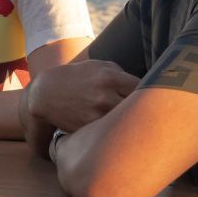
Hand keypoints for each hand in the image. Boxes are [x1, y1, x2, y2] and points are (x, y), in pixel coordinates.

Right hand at [24, 60, 139, 133]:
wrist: (45, 94)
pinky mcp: (89, 128)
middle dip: (143, 109)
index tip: (152, 97)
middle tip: (150, 113)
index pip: (143, 87)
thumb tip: (144, 84)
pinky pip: (110, 130)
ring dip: (131, 122)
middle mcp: (104, 96)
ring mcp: (96, 114)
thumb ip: (121, 73)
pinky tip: (116, 128)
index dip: (150, 93)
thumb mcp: (97, 66)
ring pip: (125, 121)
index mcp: (110, 77)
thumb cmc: (77, 77)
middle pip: (137, 107)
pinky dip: (116, 130)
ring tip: (135, 122)